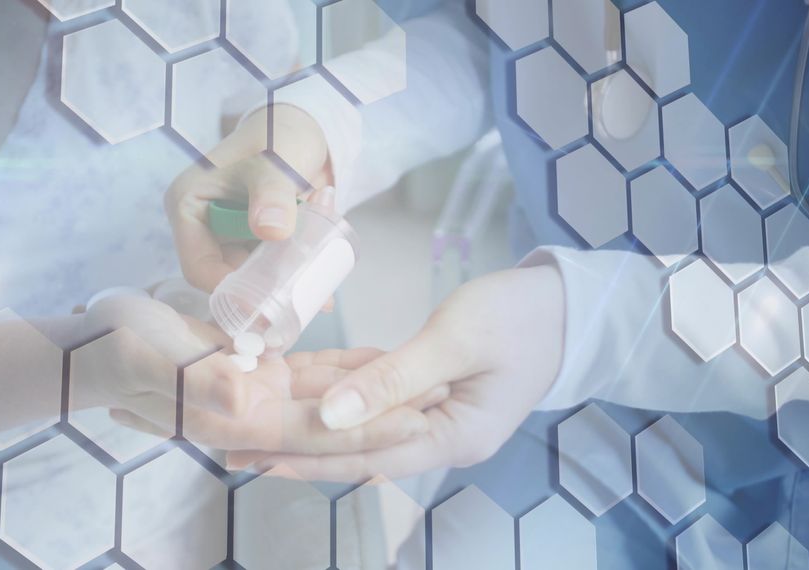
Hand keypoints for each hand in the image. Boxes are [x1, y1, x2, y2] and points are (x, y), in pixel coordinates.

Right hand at [84, 295, 439, 454]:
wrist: (95, 343)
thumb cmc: (114, 350)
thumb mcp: (149, 358)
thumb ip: (198, 381)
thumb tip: (251, 399)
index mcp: (236, 423)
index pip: (315, 433)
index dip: (367, 429)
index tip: (418, 421)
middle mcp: (256, 416)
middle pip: (335, 420)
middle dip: (387, 414)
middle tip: (447, 400)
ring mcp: (260, 393)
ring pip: (332, 397)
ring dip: (377, 392)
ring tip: (430, 379)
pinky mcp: (259, 368)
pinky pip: (313, 371)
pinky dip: (348, 367)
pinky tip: (380, 358)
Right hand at [165, 104, 331, 291]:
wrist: (305, 130)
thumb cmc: (278, 136)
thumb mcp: (274, 162)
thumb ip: (272, 194)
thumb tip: (271, 231)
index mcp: (189, 206)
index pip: (198, 265)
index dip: (228, 288)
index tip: (264, 303)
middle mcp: (205, 226)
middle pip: (226, 276)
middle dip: (263, 292)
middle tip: (295, 305)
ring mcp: (233, 236)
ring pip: (253, 276)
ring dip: (284, 287)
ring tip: (317, 296)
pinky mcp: (257, 241)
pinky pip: (273, 267)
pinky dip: (296, 275)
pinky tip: (322, 285)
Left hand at [225, 265, 565, 480]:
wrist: (570, 303)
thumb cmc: (521, 318)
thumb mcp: (454, 342)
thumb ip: (392, 380)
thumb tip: (329, 415)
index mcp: (452, 437)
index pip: (367, 455)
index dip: (309, 456)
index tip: (258, 456)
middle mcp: (439, 437)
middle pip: (358, 446)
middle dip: (299, 445)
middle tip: (238, 448)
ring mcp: (435, 415)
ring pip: (362, 419)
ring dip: (313, 417)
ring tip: (256, 421)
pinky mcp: (431, 391)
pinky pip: (378, 393)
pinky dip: (342, 388)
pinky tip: (300, 386)